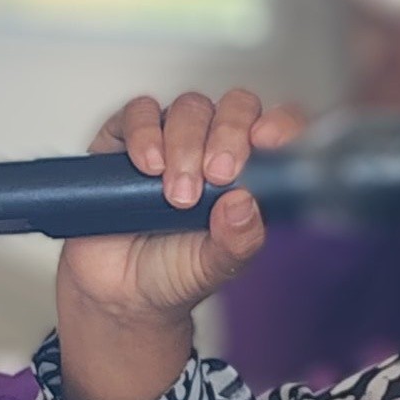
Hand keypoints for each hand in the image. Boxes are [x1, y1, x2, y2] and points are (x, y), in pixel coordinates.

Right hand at [54, 90, 306, 399]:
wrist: (118, 291)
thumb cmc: (173, 273)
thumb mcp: (213, 268)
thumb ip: (236, 241)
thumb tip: (245, 203)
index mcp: (250, 174)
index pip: (278, 132)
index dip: (281, 125)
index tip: (270, 141)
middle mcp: (214, 148)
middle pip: (235, 109)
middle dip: (229, 136)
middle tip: (217, 176)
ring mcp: (171, 138)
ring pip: (190, 108)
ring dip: (185, 145)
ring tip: (176, 195)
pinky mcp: (126, 138)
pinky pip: (138, 113)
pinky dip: (145, 134)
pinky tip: (147, 166)